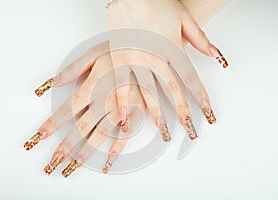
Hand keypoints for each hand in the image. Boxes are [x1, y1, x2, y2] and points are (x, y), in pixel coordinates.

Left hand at [24, 47, 173, 175]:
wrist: (148, 51)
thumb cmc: (120, 51)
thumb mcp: (94, 55)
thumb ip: (72, 70)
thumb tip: (52, 82)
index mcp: (92, 88)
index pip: (66, 111)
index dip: (51, 125)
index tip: (39, 136)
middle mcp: (103, 102)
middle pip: (80, 128)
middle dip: (65, 146)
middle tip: (53, 161)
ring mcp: (120, 110)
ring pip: (99, 135)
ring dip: (86, 151)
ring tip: (74, 165)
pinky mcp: (135, 113)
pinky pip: (125, 135)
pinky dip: (117, 148)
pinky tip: (109, 160)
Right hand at [107, 0, 227, 134]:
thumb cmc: (156, 3)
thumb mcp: (184, 18)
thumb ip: (200, 40)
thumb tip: (217, 57)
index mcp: (172, 47)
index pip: (190, 78)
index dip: (200, 96)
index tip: (208, 112)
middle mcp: (155, 57)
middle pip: (171, 89)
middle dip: (182, 111)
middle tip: (189, 129)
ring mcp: (135, 59)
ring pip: (148, 91)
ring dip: (156, 113)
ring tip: (163, 131)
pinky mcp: (118, 59)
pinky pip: (122, 85)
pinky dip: (124, 103)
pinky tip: (126, 119)